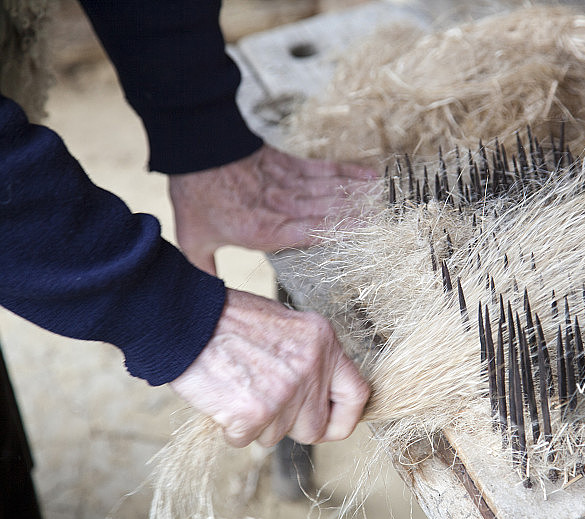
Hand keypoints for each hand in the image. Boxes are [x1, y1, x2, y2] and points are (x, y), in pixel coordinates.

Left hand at [168, 144, 377, 273]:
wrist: (195, 149)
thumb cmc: (196, 196)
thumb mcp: (193, 238)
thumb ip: (204, 269)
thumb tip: (204, 303)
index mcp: (264, 230)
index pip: (310, 233)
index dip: (340, 233)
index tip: (368, 235)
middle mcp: (281, 208)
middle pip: (328, 211)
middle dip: (360, 215)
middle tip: (391, 218)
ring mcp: (288, 184)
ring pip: (330, 191)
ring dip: (359, 195)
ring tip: (387, 200)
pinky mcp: (289, 165)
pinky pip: (324, 170)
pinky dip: (347, 172)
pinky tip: (368, 177)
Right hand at [169, 288, 369, 447]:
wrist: (186, 318)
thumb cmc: (229, 321)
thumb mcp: (286, 327)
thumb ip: (310, 359)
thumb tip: (320, 397)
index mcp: (324, 342)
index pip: (357, 395)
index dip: (343, 418)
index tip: (328, 425)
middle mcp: (311, 366)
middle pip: (314, 427)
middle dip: (290, 424)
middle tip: (263, 400)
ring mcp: (285, 391)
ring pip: (277, 436)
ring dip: (256, 422)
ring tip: (238, 386)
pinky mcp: (255, 412)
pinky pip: (246, 439)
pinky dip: (231, 427)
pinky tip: (223, 396)